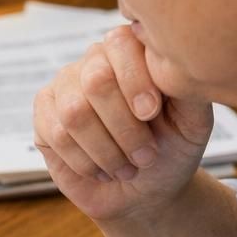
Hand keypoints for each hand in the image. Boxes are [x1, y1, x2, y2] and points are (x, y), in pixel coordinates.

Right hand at [34, 26, 214, 222]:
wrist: (146, 192)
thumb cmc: (171, 151)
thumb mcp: (193, 122)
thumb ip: (187, 88)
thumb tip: (170, 62)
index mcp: (131, 51)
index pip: (121, 44)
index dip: (134, 80)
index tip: (150, 114)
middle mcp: (95, 61)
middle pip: (96, 80)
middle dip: (124, 128)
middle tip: (145, 156)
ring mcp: (65, 86)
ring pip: (74, 112)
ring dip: (107, 151)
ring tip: (126, 168)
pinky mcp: (43, 115)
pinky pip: (55, 135)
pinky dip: (85, 162)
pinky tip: (102, 170)